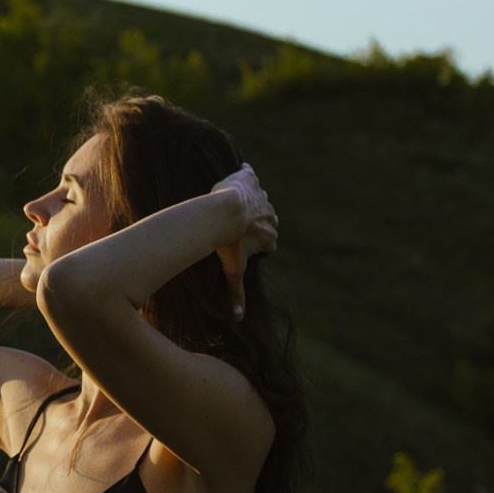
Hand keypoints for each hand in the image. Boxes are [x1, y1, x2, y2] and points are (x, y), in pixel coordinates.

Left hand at [207, 164, 277, 318]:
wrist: (222, 213)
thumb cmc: (228, 242)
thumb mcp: (233, 270)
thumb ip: (236, 292)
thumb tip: (238, 318)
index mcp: (270, 236)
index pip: (269, 243)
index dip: (257, 245)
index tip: (243, 246)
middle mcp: (271, 215)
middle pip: (266, 220)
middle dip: (253, 223)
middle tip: (233, 227)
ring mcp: (261, 196)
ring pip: (257, 199)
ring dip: (246, 201)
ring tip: (229, 206)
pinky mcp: (249, 178)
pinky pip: (247, 174)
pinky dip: (242, 175)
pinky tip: (233, 176)